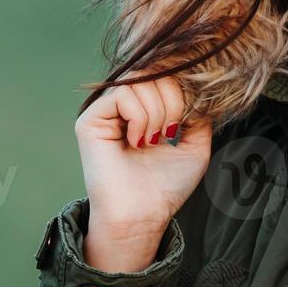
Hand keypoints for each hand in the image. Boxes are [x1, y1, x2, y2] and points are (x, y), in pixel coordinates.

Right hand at [74, 70, 212, 270]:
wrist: (143, 215)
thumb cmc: (166, 186)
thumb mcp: (195, 143)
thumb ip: (197, 112)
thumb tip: (197, 87)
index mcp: (143, 109)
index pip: (165, 74)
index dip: (183, 88)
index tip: (189, 119)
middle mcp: (121, 106)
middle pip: (154, 71)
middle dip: (174, 99)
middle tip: (170, 132)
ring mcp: (104, 111)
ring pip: (140, 80)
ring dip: (158, 111)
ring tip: (153, 140)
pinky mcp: (90, 120)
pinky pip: (123, 94)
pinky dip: (140, 116)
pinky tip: (138, 141)